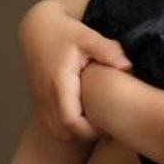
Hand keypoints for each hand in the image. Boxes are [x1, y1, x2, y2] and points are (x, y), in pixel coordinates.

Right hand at [18, 0, 132, 141]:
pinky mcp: (36, 99)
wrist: (36, 27)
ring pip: (55, 131)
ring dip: (74, 132)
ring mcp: (38, 99)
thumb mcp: (87, 36)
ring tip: (93, 121)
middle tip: (104, 126)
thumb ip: (108, 50)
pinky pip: (49, 124)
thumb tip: (127, 66)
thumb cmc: (64, 31)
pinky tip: (80, 115)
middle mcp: (45, 96)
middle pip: (63, 133)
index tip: (107, 125)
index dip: (90, 131)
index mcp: (59, 84)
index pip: (71, 123)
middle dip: (85, 135)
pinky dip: (64, 127)